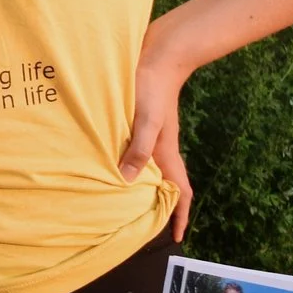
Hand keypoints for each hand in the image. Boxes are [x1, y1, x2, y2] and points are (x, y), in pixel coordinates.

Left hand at [118, 38, 194, 239]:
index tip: (175, 237)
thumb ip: (138, 148)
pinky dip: (130, 162)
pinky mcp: (141, 121)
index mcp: (166, 151)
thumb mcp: (145, 120)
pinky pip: (137, 150)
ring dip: (143, 185)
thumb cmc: (150, 88)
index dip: (179, 215)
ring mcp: (152, 134)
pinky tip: (113, 162)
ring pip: (150, 167)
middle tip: (145, 224)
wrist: (158, 55)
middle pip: (165, 182)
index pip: (180, 190)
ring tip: (126, 200)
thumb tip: (128, 181)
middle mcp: (161, 146)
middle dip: (160, 205)